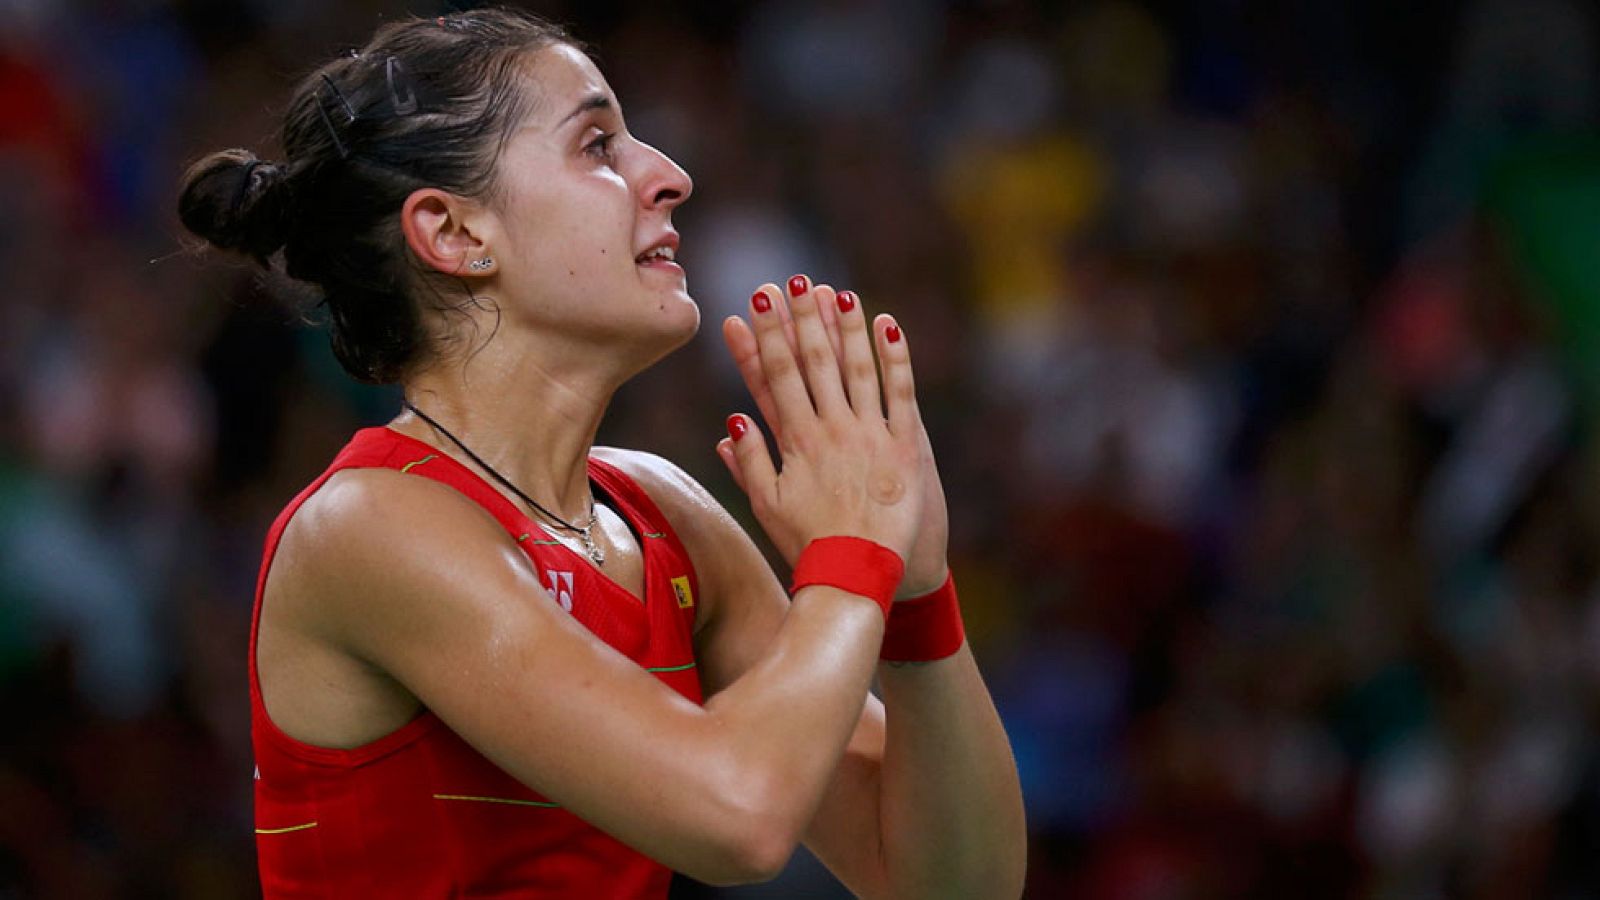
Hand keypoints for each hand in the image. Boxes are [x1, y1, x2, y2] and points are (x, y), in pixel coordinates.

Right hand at [717, 276, 923, 565]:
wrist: (858, 576)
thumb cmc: (810, 544)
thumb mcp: (767, 506)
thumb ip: (747, 461)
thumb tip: (732, 419)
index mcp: (795, 442)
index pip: (775, 376)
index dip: (765, 335)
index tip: (755, 302)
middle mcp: (830, 431)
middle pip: (813, 363)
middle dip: (800, 317)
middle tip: (792, 279)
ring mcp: (869, 436)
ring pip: (855, 367)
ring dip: (844, 326)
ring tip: (835, 291)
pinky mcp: (904, 446)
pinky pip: (900, 392)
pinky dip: (894, 356)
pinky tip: (886, 323)